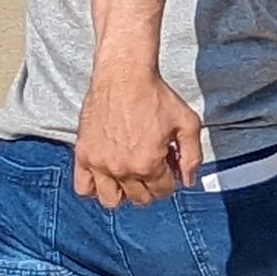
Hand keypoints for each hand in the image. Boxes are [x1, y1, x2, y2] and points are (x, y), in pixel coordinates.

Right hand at [75, 65, 202, 206]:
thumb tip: (188, 180)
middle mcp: (123, 169)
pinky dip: (94, 187)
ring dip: (123, 193)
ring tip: (128, 176)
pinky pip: (83, 187)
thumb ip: (192, 156)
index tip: (167, 166)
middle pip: (139, 198)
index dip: (169, 180)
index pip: (163, 192)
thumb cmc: (155, 95)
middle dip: (150, 186)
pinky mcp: (83, 154)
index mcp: (149, 164)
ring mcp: (100, 164)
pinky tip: (105, 175)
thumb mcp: (187, 123)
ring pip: (111, 200)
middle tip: (151, 166)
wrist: (123, 75)